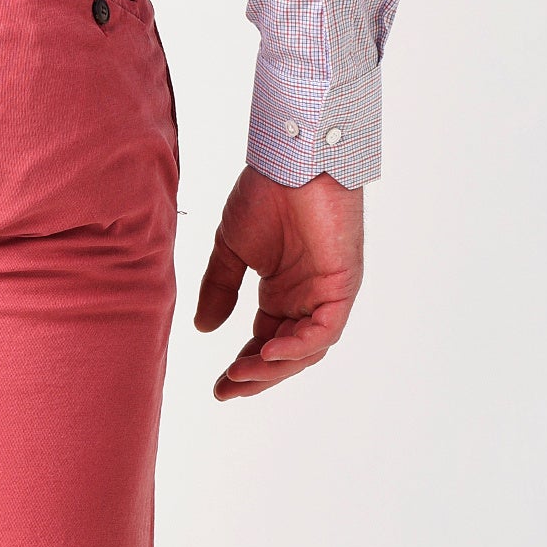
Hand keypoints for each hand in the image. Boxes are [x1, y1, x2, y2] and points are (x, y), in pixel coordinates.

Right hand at [195, 167, 363, 401]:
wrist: (292, 157)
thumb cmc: (267, 192)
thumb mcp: (231, 250)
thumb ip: (219, 289)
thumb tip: (204, 329)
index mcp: (284, 292)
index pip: (265, 343)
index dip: (244, 368)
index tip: (218, 388)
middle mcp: (307, 297)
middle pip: (287, 355)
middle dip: (256, 377)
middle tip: (227, 390)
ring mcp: (327, 293)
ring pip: (306, 350)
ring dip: (273, 368)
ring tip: (240, 373)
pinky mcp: (342, 285)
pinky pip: (324, 331)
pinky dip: (297, 347)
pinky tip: (267, 353)